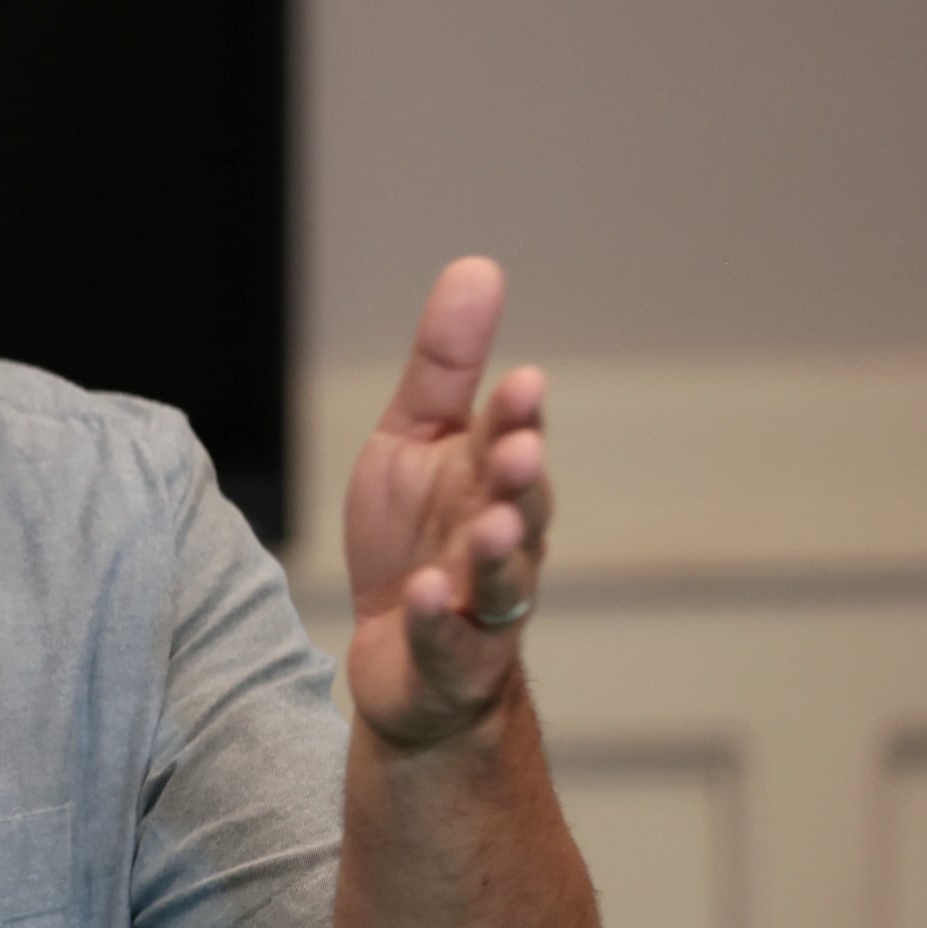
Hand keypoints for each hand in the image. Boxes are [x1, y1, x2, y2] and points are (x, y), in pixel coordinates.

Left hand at [341, 259, 550, 752]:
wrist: (403, 657)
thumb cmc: (415, 539)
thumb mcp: (414, 441)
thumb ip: (446, 366)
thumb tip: (479, 266)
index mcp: (491, 481)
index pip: (509, 441)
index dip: (517, 416)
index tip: (523, 382)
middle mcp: (500, 541)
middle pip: (521, 508)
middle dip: (522, 480)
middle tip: (520, 450)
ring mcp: (482, 606)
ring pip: (502, 579)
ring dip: (497, 552)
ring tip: (489, 526)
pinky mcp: (450, 661)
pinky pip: (449, 642)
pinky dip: (439, 620)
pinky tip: (423, 595)